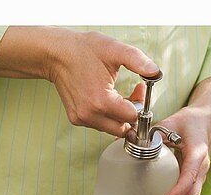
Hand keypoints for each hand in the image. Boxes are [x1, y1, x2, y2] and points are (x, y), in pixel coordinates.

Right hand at [0, 27, 158, 137]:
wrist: (55, 53)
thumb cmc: (83, 49)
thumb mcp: (114, 49)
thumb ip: (138, 60)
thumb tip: (156, 72)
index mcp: (101, 101)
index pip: (133, 117)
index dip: (140, 104)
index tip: (140, 90)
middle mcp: (90, 114)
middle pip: (124, 127)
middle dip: (132, 113)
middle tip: (132, 93)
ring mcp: (81, 118)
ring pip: (113, 129)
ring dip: (120, 116)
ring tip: (118, 94)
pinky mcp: (76, 119)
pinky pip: (101, 125)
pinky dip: (108, 116)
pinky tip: (106, 99)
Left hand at [146, 77, 210, 194]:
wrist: (206, 122)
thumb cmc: (190, 122)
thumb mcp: (172, 123)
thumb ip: (154, 133)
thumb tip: (129, 140)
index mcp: (197, 153)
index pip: (189, 176)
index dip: (179, 191)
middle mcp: (202, 166)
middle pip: (194, 192)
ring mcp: (201, 173)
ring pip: (194, 194)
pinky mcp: (197, 176)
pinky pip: (191, 191)